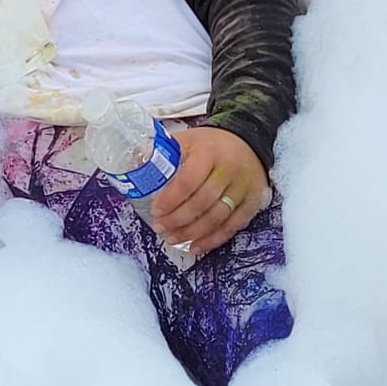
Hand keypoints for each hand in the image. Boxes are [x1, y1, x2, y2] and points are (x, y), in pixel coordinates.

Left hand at [150, 125, 268, 258]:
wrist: (247, 141)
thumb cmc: (210, 144)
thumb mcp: (187, 139)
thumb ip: (163, 150)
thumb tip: (134, 162)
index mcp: (209, 152)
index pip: (189, 180)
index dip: (171, 198)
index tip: (156, 210)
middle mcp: (229, 171)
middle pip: (202, 202)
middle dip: (178, 219)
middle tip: (160, 227)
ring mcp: (243, 188)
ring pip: (217, 217)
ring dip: (192, 232)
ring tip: (171, 239)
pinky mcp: (252, 202)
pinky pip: (233, 226)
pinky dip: (213, 240)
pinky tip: (195, 246)